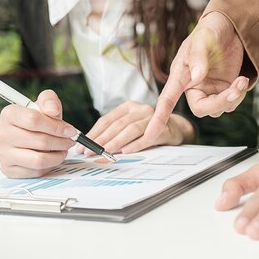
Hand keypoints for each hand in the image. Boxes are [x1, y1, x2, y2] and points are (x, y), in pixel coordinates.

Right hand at [0, 90, 76, 177]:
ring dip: (57, 156)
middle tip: (70, 141)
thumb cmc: (36, 120)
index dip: (56, 127)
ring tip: (63, 150)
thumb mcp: (44, 104)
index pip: (34, 120)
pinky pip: (35, 171)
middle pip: (40, 141)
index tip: (70, 130)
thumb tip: (53, 111)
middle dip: (61, 142)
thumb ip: (49, 100)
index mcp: (9, 114)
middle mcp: (2, 134)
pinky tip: (51, 158)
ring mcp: (3, 153)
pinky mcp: (8, 169)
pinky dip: (49, 166)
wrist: (26, 135)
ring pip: (38, 160)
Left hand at [75, 101, 193, 155]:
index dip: (93, 133)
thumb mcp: (130, 126)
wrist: (175, 129)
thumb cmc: (147, 129)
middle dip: (101, 139)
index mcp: (127, 107)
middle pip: (116, 125)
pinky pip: (147, 137)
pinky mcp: (163, 128)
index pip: (106, 120)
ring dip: (116, 142)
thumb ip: (114, 132)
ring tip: (105, 151)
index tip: (83, 145)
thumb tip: (91, 145)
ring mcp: (151, 117)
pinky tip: (126, 151)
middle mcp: (139, 109)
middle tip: (89, 151)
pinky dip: (135, 144)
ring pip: (130, 129)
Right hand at [144, 12, 249, 141]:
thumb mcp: (202, 40)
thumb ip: (198, 58)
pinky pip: (229, 103)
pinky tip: (240, 81)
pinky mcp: (223, 89)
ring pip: (218, 109)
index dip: (158, 118)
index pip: (166, 100)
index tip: (150, 135)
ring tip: (240, 81)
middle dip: (219, 103)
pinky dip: (238, 95)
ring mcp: (209, 90)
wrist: (230, 27)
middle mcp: (193, 86)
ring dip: (232, 98)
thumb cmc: (209, 30)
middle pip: (201, 109)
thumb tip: (198, 77)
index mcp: (181, 76)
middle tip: (233, 90)